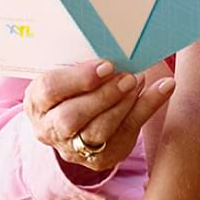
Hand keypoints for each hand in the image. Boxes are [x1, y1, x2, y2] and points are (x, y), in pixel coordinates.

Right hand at [23, 59, 176, 179]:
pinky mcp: (99, 158)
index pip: (50, 90)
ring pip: (98, 132)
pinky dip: (147, 108)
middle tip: (127, 77)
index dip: (78, 79)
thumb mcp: (64, 71)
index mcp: (36, 102)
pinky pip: (125, 135)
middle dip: (103, 97)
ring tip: (139, 80)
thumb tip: (114, 41)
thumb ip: (80, 62)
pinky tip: (164, 87)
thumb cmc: (70, 86)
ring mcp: (72, 149)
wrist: (71, 119)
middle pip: (72, 119)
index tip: (106, 65)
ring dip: (124, 105)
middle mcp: (49, 129)